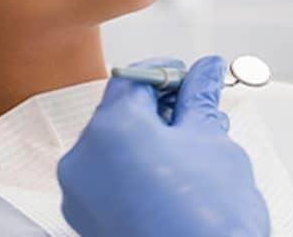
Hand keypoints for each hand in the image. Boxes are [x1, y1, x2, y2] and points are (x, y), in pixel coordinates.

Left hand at [58, 57, 269, 236]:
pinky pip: (109, 179)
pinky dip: (137, 170)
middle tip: (199, 114)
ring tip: (193, 152)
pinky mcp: (88, 221)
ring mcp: (81, 196)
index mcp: (111, 130)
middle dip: (162, 110)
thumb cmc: (209, 219)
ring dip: (151, 140)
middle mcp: (84, 161)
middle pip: (121, 113)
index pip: (134, 77)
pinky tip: (175, 180)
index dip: (168, 73)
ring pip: (115, 147)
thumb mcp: (211, 140)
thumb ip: (200, 98)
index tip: (192, 78)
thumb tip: (205, 73)